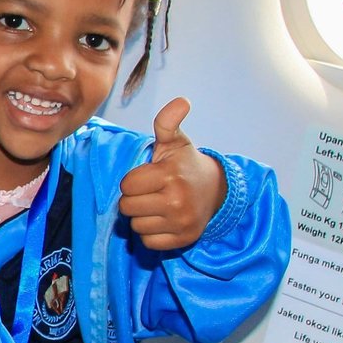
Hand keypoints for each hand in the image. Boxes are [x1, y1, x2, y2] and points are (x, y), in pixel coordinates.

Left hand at [118, 99, 226, 251]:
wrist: (215, 191)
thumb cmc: (186, 164)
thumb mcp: (175, 142)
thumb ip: (167, 122)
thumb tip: (182, 101)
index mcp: (170, 175)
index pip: (127, 185)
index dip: (133, 180)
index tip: (148, 177)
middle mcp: (177, 200)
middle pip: (127, 208)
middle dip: (135, 199)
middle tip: (151, 192)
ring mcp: (181, 222)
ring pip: (137, 226)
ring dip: (142, 217)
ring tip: (158, 205)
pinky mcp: (183, 239)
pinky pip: (149, 242)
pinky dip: (152, 233)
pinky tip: (163, 220)